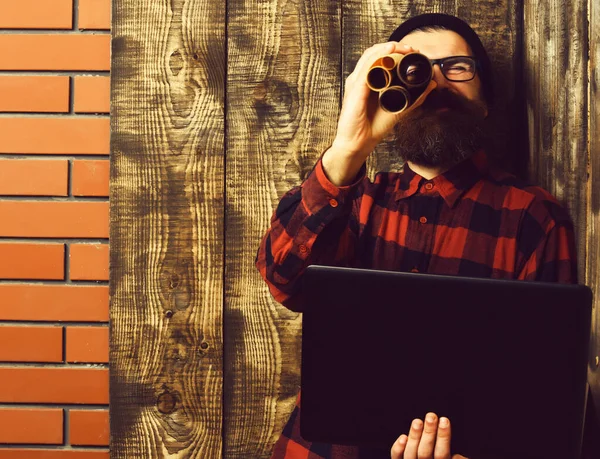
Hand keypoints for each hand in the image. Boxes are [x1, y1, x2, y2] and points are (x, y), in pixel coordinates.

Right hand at [322, 42, 436, 185]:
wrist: (359, 143)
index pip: (380, 58)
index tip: (412, 52)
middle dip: (394, 46)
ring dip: (389, 47)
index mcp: (369, 82)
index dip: (396, 51)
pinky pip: (367, 67)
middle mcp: (361, 79)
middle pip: (375, 53)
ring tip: (404, 47)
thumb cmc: (373, 127)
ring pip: (371, 55)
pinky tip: (389, 50)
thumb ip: (415, 97)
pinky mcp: (356, 89)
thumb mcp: (399, 108)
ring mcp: (357, 83)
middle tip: (411, 49)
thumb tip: (431, 84)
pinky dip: (379, 56)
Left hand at [390, 412, 467, 458]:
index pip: (442, 454)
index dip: (443, 437)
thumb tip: (456, 456)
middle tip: (431, 417)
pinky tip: (403, 437)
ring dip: (414, 436)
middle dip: (428, 433)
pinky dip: (398, 448)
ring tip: (418, 421)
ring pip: (411, 454)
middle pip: (425, 452)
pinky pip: (397, 457)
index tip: (444, 420)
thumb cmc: (441, 457)